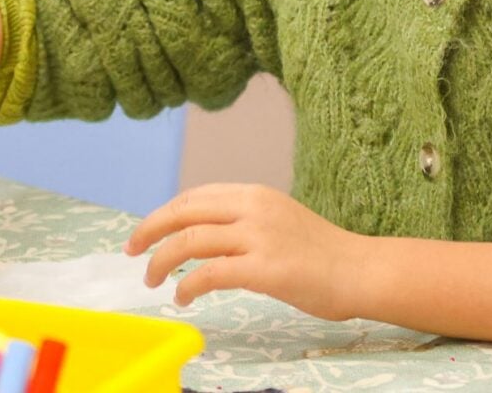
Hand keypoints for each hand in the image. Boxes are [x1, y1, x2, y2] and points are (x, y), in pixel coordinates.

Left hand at [126, 183, 363, 319]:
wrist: (360, 271)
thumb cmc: (322, 253)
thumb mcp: (278, 220)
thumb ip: (244, 220)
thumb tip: (202, 233)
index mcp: (255, 194)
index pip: (195, 196)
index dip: (163, 214)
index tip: (145, 233)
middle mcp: (254, 208)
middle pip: (184, 212)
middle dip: (149, 231)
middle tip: (131, 251)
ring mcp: (260, 237)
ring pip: (190, 241)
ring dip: (161, 262)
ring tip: (153, 279)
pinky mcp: (265, 268)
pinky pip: (209, 273)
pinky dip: (187, 285)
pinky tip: (183, 297)